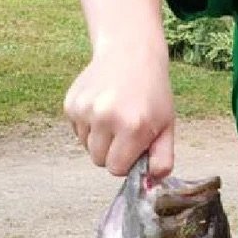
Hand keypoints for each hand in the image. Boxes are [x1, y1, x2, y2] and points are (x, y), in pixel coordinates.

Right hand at [64, 36, 174, 178]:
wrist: (130, 54)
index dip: (126, 161)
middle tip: (125, 130)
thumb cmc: (152, 94)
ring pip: (86, 146)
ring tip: (114, 116)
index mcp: (132, 127)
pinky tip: (101, 107)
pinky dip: (88, 126)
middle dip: (112, 152)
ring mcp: (85, 109)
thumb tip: (150, 183)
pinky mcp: (70, 103)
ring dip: (99, 139)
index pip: (116, 168)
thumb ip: (162, 159)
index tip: (134, 146)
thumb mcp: (166, 125)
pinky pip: (77, 131)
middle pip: (99, 160)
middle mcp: (105, 117)